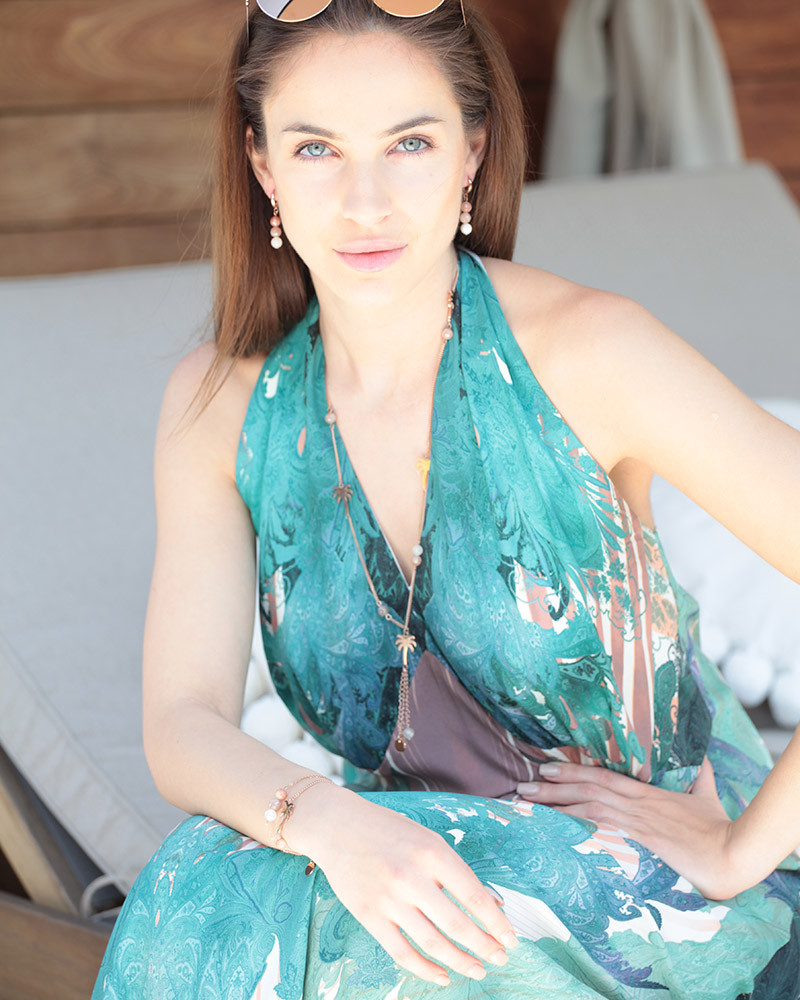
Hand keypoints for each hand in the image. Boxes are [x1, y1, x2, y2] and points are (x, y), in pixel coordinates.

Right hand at [288, 785, 520, 986]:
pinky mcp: (369, 915)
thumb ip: (455, 871)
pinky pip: (402, 953)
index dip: (497, 923)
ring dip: (460, 962)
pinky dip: (425, 970)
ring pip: (433, 944)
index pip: (474, 896)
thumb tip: (490, 905)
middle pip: (457, 925)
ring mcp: (388, 899)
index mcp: (431, 852)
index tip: (511, 939)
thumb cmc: (388, 830)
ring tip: (477, 969)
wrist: (337, 825)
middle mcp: (411, 876)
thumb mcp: (427, 839)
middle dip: (485, 947)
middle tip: (500, 958)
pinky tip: (442, 975)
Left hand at [516, 755, 743, 899]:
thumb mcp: (706, 796)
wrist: (733, 852)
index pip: (601, 776)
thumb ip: (700, 778)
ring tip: (524, 803)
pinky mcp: (639, 837)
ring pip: (585, 804)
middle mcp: (634, 801)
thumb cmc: (720, 828)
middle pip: (585, 787)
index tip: (546, 768)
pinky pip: (598, 827)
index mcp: (646, 792)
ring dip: (552, 803)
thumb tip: (701, 759)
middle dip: (550, 787)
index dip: (571, 771)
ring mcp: (635, 819)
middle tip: (520, 787)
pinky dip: (572, 824)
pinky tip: (550, 827)